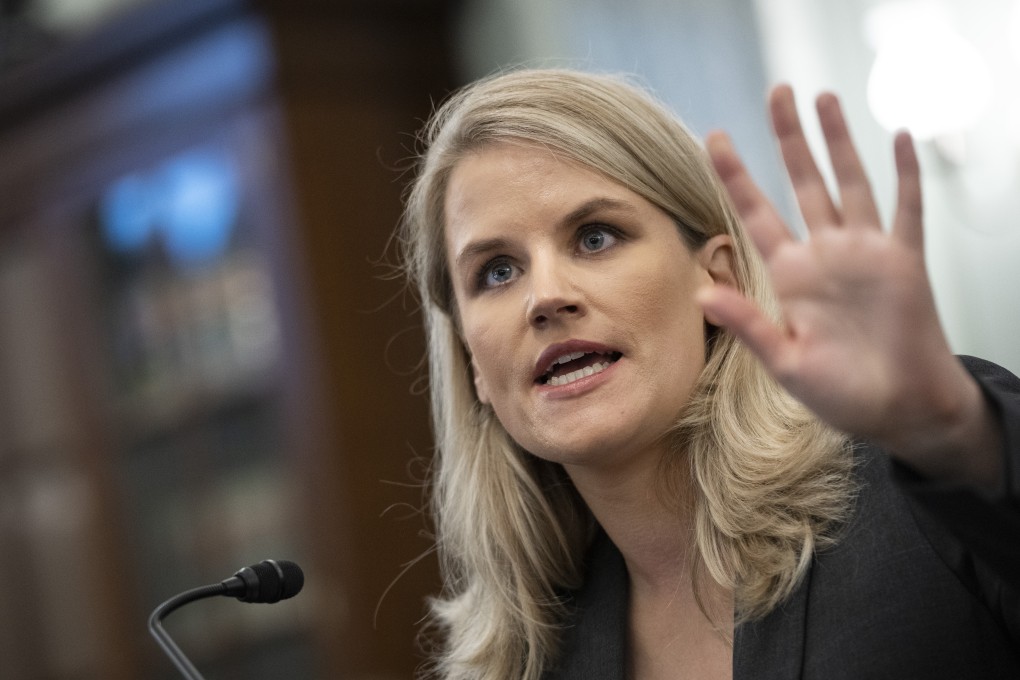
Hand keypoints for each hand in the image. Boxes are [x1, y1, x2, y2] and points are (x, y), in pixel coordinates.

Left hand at [699, 85, 1001, 490]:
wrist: (900, 409)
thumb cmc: (841, 394)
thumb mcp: (785, 364)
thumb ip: (748, 325)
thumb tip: (702, 294)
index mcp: (790, 277)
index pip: (756, 214)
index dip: (736, 176)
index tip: (714, 139)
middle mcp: (824, 256)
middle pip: (803, 182)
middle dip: (789, 138)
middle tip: (777, 92)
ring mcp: (865, 254)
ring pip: (850, 182)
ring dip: (839, 142)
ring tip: (825, 99)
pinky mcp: (906, 261)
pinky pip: (907, 208)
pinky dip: (906, 174)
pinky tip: (900, 138)